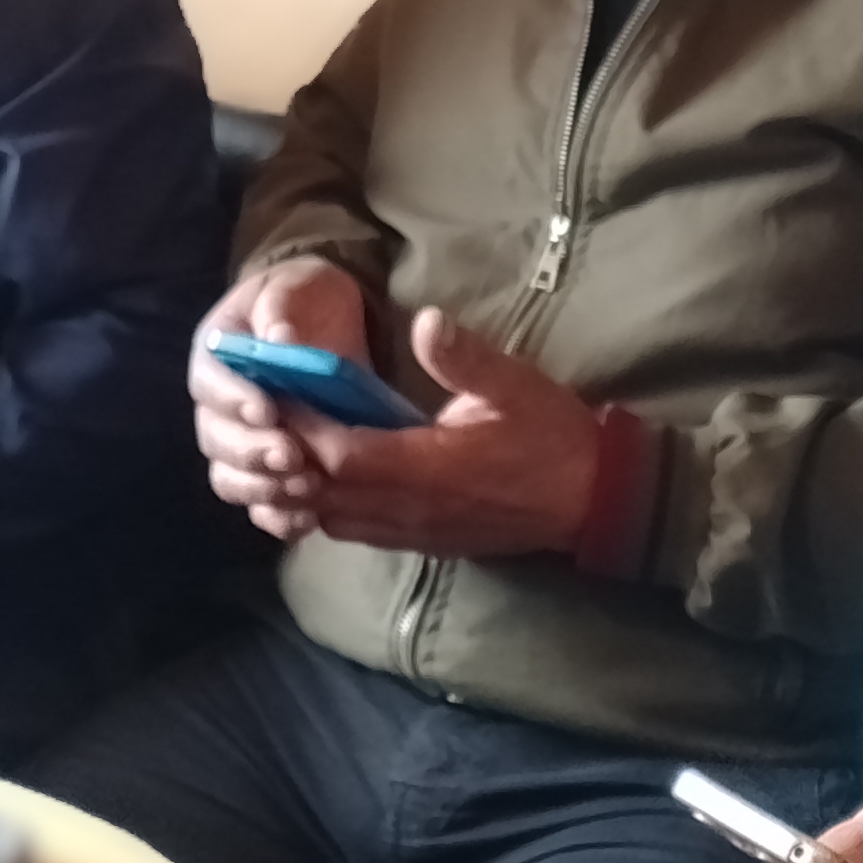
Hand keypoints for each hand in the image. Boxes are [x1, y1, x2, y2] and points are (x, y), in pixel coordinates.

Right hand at [189, 258, 376, 540]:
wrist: (326, 322)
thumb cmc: (303, 299)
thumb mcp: (294, 287)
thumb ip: (282, 309)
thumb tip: (279, 340)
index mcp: (214, 356)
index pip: (210, 383)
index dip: (233, 401)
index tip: (268, 411)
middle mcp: (217, 407)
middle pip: (216, 440)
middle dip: (252, 451)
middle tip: (291, 455)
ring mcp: (240, 444)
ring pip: (230, 479)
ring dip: (262, 488)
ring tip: (305, 486)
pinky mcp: (267, 473)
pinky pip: (258, 506)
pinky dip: (277, 518)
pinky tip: (306, 519)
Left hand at [281, 305, 598, 557]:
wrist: (592, 501)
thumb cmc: (553, 437)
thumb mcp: (515, 384)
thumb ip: (465, 357)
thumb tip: (426, 319)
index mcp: (430, 468)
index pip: (343, 456)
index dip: (304, 429)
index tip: (280, 394)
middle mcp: (412, 509)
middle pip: (325, 495)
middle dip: (291, 460)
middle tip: (270, 419)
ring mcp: (415, 532)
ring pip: (335, 521)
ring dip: (307, 489)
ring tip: (291, 446)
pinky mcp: (422, 543)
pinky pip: (358, 533)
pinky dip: (331, 508)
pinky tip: (327, 478)